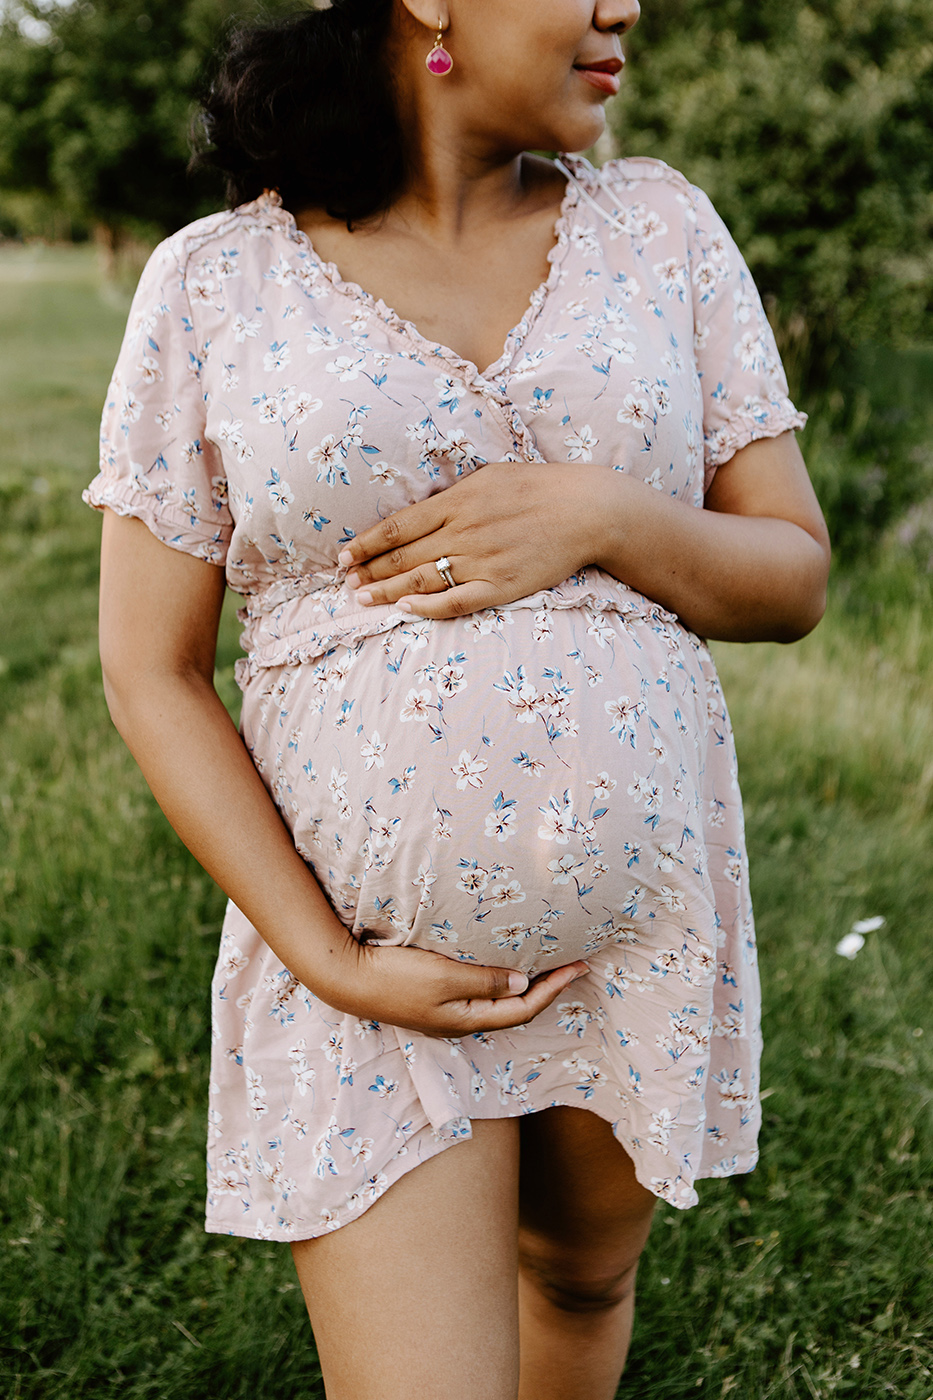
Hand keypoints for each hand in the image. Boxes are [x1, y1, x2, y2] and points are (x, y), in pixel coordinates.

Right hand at [319, 936, 588, 1038]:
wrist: (345, 978)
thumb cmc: (394, 977)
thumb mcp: (445, 976)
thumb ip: (485, 980)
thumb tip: (523, 981)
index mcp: (467, 1019)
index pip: (523, 1008)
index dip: (554, 989)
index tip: (578, 966)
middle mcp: (459, 1020)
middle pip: (514, 1009)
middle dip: (545, 988)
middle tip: (571, 963)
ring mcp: (444, 1012)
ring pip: (496, 1001)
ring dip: (523, 983)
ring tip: (544, 963)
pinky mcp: (430, 997)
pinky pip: (477, 992)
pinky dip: (498, 979)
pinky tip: (499, 963)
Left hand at [338, 461, 604, 617]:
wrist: (586, 509)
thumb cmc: (537, 487)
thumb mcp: (488, 476)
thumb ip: (452, 496)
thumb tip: (420, 509)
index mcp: (456, 502)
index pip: (396, 527)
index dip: (364, 544)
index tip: (343, 556)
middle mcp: (461, 532)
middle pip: (402, 557)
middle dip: (368, 571)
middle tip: (343, 583)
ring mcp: (480, 561)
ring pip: (420, 581)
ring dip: (386, 592)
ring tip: (361, 600)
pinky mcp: (501, 586)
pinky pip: (456, 601)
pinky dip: (428, 607)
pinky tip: (404, 611)